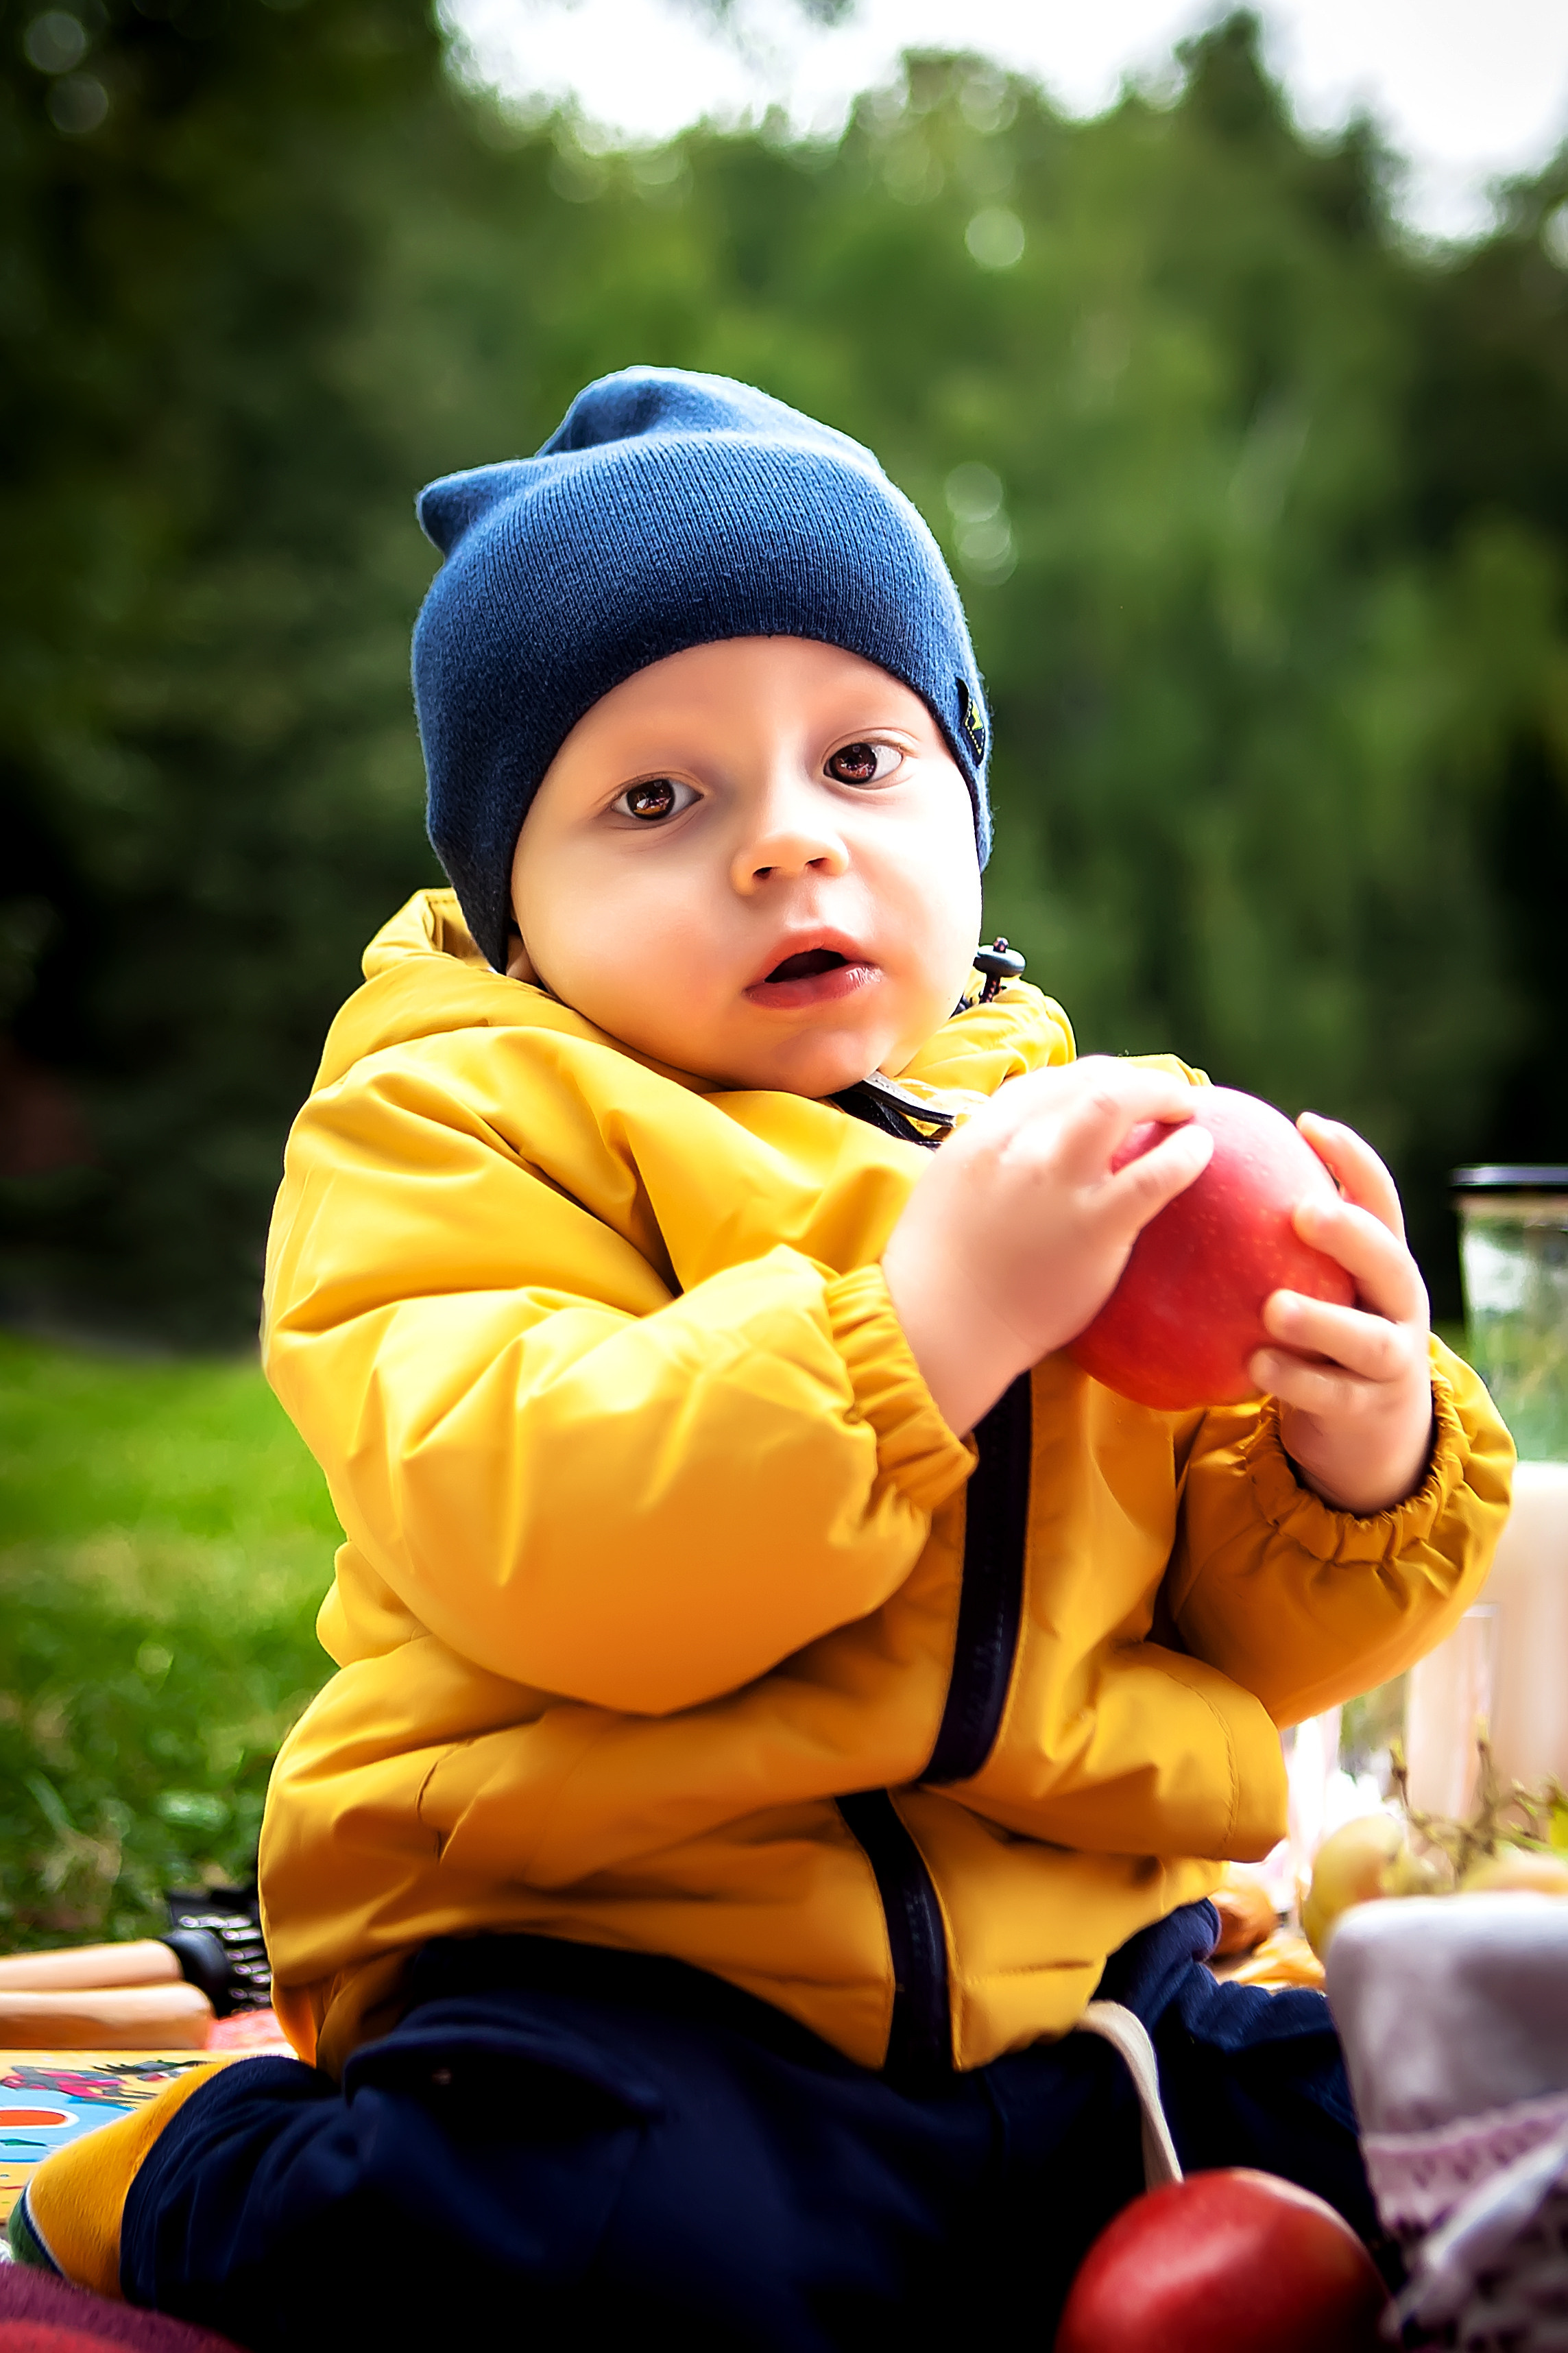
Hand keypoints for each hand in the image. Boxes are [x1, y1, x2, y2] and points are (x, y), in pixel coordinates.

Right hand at [882, 1057, 1212, 1435]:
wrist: (938, 1327)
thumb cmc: (941, 1276)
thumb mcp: (950, 1194)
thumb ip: (990, 1168)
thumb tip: (1028, 1161)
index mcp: (983, 1137)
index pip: (1044, 1083)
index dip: (1089, 1080)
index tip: (1113, 1093)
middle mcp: (1020, 1146)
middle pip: (1086, 1080)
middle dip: (1133, 1079)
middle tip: (1163, 1097)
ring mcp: (1057, 1182)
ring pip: (1117, 1102)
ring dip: (1161, 1093)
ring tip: (1188, 1110)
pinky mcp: (1093, 1227)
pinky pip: (1150, 1177)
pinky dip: (1184, 1155)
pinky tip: (1201, 1151)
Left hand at [1250, 1113, 1432, 1514]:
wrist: (1368, 1430)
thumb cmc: (1322, 1335)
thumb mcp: (1313, 1281)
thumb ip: (1277, 1240)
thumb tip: (1195, 1169)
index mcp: (1384, 1261)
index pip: (1379, 1200)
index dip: (1353, 1161)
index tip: (1309, 1124)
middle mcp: (1398, 1304)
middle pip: (1389, 1261)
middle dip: (1351, 1234)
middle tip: (1305, 1212)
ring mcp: (1393, 1360)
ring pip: (1368, 1338)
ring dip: (1323, 1321)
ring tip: (1275, 1307)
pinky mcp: (1370, 1411)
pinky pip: (1334, 1396)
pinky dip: (1298, 1380)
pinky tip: (1256, 1363)